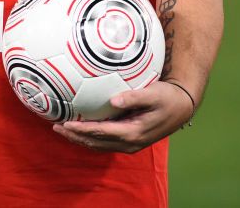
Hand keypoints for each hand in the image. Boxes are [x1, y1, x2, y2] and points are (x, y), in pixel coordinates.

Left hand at [52, 80, 193, 153]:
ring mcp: (130, 144)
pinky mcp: (130, 140)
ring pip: (99, 145)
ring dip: (81, 139)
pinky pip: (105, 142)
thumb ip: (133, 97)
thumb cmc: (167, 97)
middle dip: (75, 136)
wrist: (182, 107)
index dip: (81, 129)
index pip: (100, 132)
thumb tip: (114, 100)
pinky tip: (80, 130)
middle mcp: (130, 143)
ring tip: (63, 130)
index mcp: (133, 133)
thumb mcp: (153, 94)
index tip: (65, 123)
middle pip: (96, 142)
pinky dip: (90, 138)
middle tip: (56, 127)